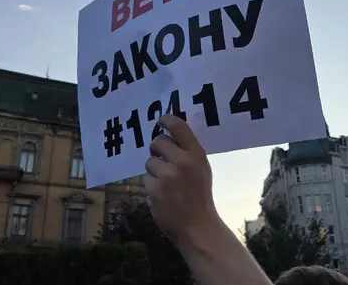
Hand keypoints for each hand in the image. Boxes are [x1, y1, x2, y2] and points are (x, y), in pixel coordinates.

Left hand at [144, 114, 222, 246]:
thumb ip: (188, 152)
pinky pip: (145, 178)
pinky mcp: (154, 189)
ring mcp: (167, 176)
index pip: (178, 127)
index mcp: (196, 155)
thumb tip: (168, 134)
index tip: (161, 120)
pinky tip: (162, 194)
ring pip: (149, 161)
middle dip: (157, 149)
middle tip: (162, 159)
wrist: (197, 227)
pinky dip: (151, 185)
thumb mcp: (201, 169)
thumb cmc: (199, 196)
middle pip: (158, 141)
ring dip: (154, 170)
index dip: (166, 120)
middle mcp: (182, 162)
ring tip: (166, 183)